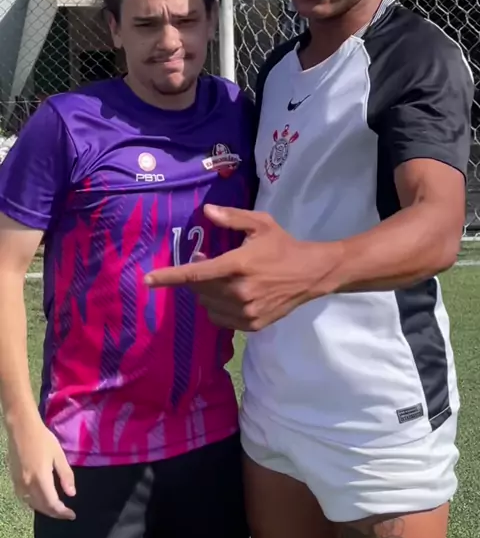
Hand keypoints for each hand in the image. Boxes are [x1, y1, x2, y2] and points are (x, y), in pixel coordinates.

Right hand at [8, 415, 75, 519]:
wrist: (22, 429)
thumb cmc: (43, 439)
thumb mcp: (59, 455)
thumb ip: (65, 475)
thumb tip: (71, 494)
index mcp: (41, 478)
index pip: (52, 504)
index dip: (62, 512)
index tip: (72, 515)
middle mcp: (28, 485)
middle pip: (42, 507)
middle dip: (55, 513)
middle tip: (66, 513)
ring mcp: (19, 484)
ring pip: (32, 505)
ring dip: (45, 510)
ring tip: (56, 508)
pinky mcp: (14, 480)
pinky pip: (24, 499)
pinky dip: (34, 504)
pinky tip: (41, 500)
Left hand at [145, 205, 340, 330]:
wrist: (311, 274)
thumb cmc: (283, 245)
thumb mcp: (260, 224)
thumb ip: (231, 218)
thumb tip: (206, 212)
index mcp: (237, 265)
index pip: (195, 274)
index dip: (168, 277)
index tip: (147, 280)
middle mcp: (239, 292)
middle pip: (199, 290)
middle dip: (196, 277)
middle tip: (206, 264)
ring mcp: (246, 312)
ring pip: (208, 306)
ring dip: (207, 293)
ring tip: (222, 280)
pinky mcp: (252, 325)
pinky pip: (220, 319)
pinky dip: (218, 308)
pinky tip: (231, 296)